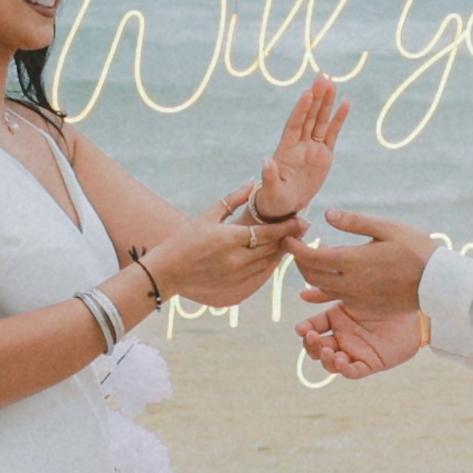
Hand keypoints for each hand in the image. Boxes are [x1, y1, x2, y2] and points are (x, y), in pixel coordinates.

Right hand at [152, 200, 298, 305]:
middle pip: (273, 248)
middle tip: (304, 228)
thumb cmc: (185, 240)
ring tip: (292, 240)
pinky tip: (275, 256)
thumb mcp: (208, 216)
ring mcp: (237, 277)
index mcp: (230, 238)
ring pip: (270, 263)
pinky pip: (261, 276)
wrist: (168, 272)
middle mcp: (237, 260)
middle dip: (290, 238)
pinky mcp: (236, 289)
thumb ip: (232, 200)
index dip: (288, 226)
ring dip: (282, 252)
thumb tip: (252, 183)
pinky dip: (271, 265)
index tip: (302, 219)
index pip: (269, 232)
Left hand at [228, 73, 350, 236]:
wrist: (285, 207)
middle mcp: (299, 144)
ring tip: (332, 82)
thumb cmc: (274, 199)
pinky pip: (332, 133)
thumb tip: (266, 161)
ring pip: (320, 120)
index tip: (307, 92)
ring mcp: (312, 147)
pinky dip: (338, 118)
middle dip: (316, 96)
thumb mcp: (271, 191)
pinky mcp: (324, 154)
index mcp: (286, 150)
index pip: (295, 125)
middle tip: (322, 76)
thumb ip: (270, 176)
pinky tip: (345, 103)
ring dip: (326, 102)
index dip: (301, 109)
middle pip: (309, 116)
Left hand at [299, 210, 434, 321]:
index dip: (295, 247)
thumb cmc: (416, 249)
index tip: (288, 236)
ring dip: (310, 274)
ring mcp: (357, 298)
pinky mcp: (365, 306)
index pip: (312, 256)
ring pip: (321, 288)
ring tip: (308, 259)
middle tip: (295, 245)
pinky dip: (322, 290)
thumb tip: (327, 214)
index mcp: (354, 261)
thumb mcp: (387, 228)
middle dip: (299, 259)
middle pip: (311, 274)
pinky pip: (335, 299)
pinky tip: (317, 286)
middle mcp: (351, 283)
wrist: (437, 282)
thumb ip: (355, 222)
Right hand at [299, 292, 425, 382]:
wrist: (414, 309)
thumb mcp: (352, 294)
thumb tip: (302, 293)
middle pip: (316, 349)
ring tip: (329, 350)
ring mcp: (354, 352)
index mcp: (335, 321)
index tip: (301, 328)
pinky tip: (341, 360)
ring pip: (331, 363)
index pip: (312, 328)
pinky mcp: (369, 364)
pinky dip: (344, 369)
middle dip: (311, 346)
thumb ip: (328, 294)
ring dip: (326, 359)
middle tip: (314, 338)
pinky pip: (353, 371)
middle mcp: (341, 338)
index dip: (304, 330)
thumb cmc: (384, 298)